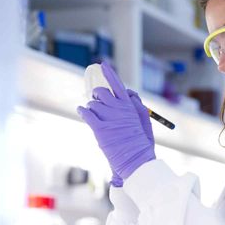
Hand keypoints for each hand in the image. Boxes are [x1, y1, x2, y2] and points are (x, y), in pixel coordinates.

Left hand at [77, 62, 155, 180]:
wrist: (137, 159)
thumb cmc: (141, 142)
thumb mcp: (144, 120)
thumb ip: (136, 105)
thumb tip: (129, 93)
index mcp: (130, 105)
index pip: (117, 84)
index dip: (109, 73)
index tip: (102, 65)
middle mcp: (118, 108)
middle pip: (101, 93)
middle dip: (97, 97)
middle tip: (98, 104)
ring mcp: (108, 117)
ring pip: (92, 104)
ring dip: (91, 108)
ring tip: (94, 116)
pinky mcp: (100, 128)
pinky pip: (86, 114)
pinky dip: (82, 111)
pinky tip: (81, 111)